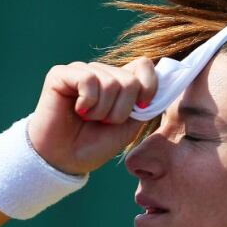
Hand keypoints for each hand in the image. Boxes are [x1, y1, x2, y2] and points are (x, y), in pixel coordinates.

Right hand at [27, 57, 157, 174]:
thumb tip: (165, 81)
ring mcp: (81, 71)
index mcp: (119, 82)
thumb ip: (145, 104)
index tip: (143, 107)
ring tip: (88, 119)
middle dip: (121, 111)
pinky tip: (77, 110)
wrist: (63, 160)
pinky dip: (88, 102)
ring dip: (102, 111)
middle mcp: (101, 72)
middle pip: (129, 80)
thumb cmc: (94, 145)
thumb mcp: (129, 127)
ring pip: (111, 82)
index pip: (144, 65)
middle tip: (103, 123)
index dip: (149, 86)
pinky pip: (88, 79)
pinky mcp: (61, 74)